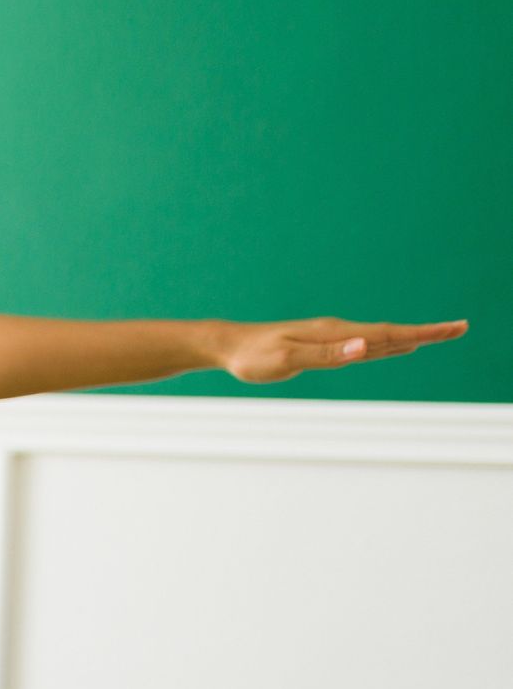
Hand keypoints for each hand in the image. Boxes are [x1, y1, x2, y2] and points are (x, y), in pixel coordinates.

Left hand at [217, 317, 466, 383]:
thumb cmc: (254, 356)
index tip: (454, 329)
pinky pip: (362, 343)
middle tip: (460, 329)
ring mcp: (331, 336)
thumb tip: (364, 346)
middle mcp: (338, 332)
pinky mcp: (321, 343)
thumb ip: (327, 355)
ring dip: (410, 337)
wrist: (229, 345)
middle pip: (391, 333)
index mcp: (335, 334)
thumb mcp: (288, 360)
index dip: (423, 333)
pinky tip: (392, 345)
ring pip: (378, 338)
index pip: (388, 334)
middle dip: (427, 333)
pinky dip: (385, 343)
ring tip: (437, 336)